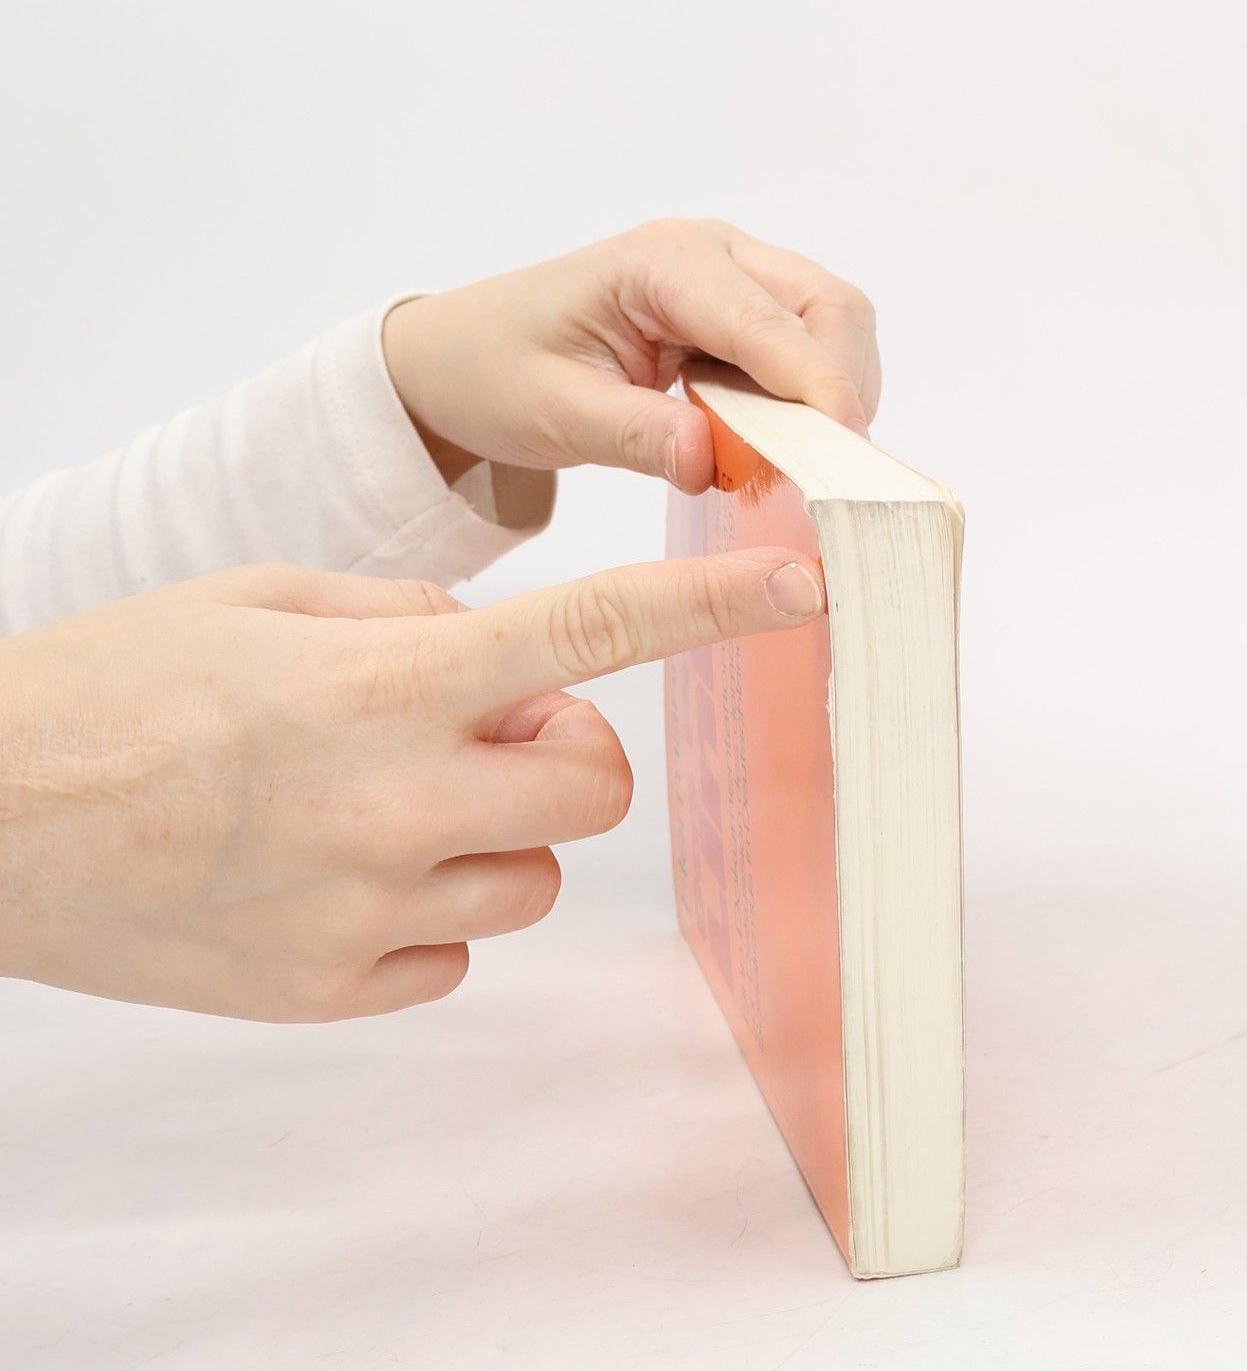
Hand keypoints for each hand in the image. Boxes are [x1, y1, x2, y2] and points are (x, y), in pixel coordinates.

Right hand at [0, 549, 824, 1020]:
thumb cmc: (117, 685)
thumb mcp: (269, 597)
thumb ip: (417, 618)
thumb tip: (515, 668)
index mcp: (386, 680)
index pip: (591, 632)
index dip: (711, 604)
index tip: (801, 584)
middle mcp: (394, 800)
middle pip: (595, 784)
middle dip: (565, 751)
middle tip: (477, 726)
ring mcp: (363, 909)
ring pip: (534, 877)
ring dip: (495, 832)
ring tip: (379, 799)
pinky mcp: (327, 991)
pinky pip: (455, 952)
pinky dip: (428, 909)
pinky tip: (334, 870)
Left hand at [382, 218, 880, 492]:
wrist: (463, 356)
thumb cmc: (496, 371)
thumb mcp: (554, 413)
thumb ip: (634, 435)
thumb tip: (709, 462)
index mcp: (663, 262)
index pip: (767, 321)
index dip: (816, 384)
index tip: (845, 449)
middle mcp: (712, 253)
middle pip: (828, 306)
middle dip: (841, 385)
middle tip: (828, 469)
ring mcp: (734, 277)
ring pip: (831, 323)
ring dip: (832, 392)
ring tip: (795, 459)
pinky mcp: (741, 310)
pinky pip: (807, 346)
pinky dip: (811, 396)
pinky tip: (774, 440)